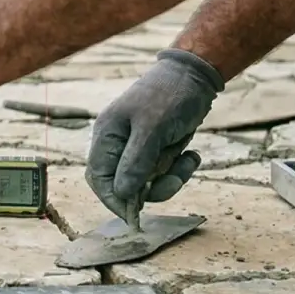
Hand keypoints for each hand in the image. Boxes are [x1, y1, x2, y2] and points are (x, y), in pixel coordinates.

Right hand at [87, 49, 224, 225]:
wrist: (196, 76)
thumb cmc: (169, 96)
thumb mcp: (153, 129)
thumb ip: (135, 162)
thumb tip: (122, 194)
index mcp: (107, 135)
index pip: (99, 177)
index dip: (113, 199)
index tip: (134, 216)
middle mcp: (118, 143)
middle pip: (122, 183)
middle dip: (148, 189)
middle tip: (172, 182)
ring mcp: (138, 147)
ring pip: (147, 181)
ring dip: (169, 178)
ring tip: (188, 160)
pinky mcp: (157, 149)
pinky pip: (163, 172)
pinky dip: (179, 169)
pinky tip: (193, 154)